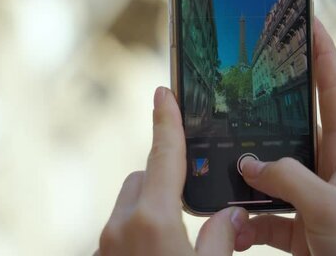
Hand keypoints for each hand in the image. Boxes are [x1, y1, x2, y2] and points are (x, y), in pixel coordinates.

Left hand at [95, 87, 248, 255]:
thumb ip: (221, 238)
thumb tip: (231, 217)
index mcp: (152, 220)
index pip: (163, 157)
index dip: (166, 122)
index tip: (163, 94)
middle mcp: (120, 226)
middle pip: (141, 182)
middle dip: (163, 185)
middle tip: (189, 212)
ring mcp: (104, 244)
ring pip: (127, 208)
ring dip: (148, 213)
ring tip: (172, 243)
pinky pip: (119, 232)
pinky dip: (136, 235)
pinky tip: (153, 253)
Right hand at [236, 19, 335, 254]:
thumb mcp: (332, 209)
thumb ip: (288, 179)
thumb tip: (249, 163)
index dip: (325, 55)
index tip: (310, 23)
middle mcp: (331, 171)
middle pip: (294, 129)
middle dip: (266, 112)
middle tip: (238, 89)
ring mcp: (313, 199)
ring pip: (271, 175)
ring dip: (246, 179)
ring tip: (220, 172)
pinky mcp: (301, 228)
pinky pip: (265, 216)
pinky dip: (246, 222)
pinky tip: (232, 228)